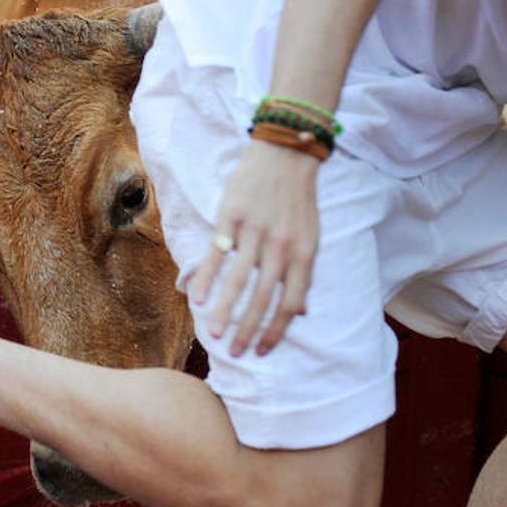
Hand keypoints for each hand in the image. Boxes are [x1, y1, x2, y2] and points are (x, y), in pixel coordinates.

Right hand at [187, 139, 320, 356]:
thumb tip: (301, 311)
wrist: (286, 153)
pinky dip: (206, 278)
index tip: (261, 350)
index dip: (276, 331)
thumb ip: (303, 274)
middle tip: (234, 353)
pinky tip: (195, 298)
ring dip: (224, 312)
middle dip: (247, 330)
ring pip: (237, 281)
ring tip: (214, 336)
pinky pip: (217, 255)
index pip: (289, 303)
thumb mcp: (311, 236)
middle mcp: (280, 247)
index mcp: (303, 254)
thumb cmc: (298, 199)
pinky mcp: (232, 218)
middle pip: (262, 298)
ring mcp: (255, 233)